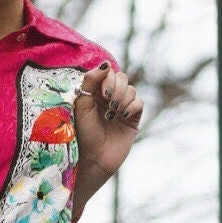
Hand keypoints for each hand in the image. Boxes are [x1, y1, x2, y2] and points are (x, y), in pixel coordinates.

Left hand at [73, 63, 143, 177]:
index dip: (108, 79)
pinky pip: (139, 102)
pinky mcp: (132, 118)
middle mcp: (109, 97)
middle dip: (116, 89)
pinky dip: (131, 107)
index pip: (108, 72)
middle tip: (108, 104)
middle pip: (122, 78)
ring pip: (131, 89)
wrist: (93, 158)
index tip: (102, 94)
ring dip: (122, 100)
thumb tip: (106, 64)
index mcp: (95, 92)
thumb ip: (90, 81)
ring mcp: (122, 107)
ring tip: (112, 116)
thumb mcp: (82, 104)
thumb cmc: (83, 133)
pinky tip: (121, 117)